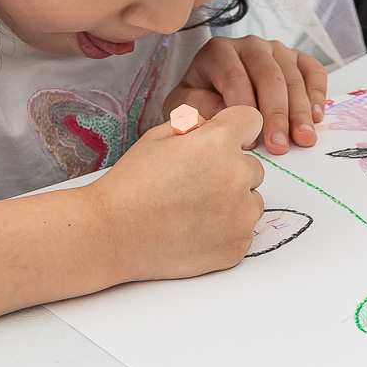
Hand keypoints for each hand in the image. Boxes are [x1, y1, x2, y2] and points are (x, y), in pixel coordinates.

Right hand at [89, 105, 266, 281]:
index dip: (235, 129)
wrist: (113, 234)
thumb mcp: (157, 138)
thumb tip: (213, 125)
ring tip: (193, 209)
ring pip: (251, 200)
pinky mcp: (237, 245)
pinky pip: (243, 230)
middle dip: (231, 170)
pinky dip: (226, 231)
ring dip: (233, 202)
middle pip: (253, 166)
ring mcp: (241, 214)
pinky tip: (194, 230)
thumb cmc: (131, 185)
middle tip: (195, 184)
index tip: (223, 142)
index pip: (251, 121)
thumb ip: (194, 125)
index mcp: (219, 142)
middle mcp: (237, 175)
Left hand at [169, 36, 326, 155]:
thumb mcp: (186, 105)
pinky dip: (318, 92)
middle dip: (276, 114)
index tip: (249, 141)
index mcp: (218, 51)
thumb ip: (199, 106)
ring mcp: (275, 49)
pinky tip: (316, 116)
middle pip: (269, 77)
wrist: (210, 92)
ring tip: (303, 138)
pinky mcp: (295, 58)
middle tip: (280, 146)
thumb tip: (226, 111)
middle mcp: (249, 45)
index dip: (244, 110)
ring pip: (293, 76)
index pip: (235, 78)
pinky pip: (312, 70)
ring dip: (300, 110)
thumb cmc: (199, 101)